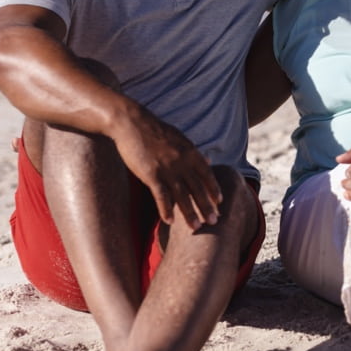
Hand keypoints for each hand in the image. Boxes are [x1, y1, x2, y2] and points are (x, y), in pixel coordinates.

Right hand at [111, 105, 221, 229]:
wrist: (131, 123)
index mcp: (190, 152)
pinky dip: (166, 209)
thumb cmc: (155, 130)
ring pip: (182, 196)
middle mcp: (182, 162)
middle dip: (206, 206)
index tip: (219, 203)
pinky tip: (170, 221)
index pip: (207, 174)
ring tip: (196, 228)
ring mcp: (167, 169)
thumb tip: (208, 160)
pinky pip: (161, 196)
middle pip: (197, 188)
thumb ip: (193, 152)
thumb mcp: (179, 138)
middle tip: (214, 222)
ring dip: (190, 213)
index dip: (213, 189)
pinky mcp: (151, 174)